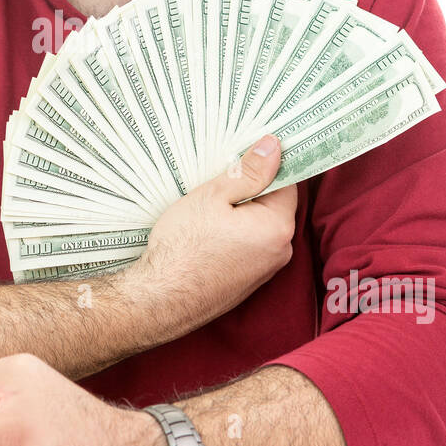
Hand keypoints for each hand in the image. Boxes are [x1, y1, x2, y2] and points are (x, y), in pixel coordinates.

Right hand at [128, 134, 297, 338]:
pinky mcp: (248, 283)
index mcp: (278, 227)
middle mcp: (281, 252)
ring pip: (259, 227)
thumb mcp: (214, 196)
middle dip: (249, 192)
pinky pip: (249, 247)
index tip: (240, 160)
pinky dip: (233, 236)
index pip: (286, 182)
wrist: (160, 299)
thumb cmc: (183, 245)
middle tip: (216, 186)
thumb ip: (250, 171)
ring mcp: (265, 271)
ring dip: (239, 215)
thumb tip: (275, 147)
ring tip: (207, 212)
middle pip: (273, 206)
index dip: (263, 167)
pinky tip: (206, 235)